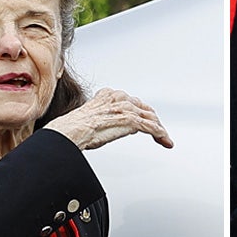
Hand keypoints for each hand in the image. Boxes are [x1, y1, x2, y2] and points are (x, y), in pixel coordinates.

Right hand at [46, 88, 172, 150]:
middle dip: (154, 122)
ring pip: (151, 118)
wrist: (71, 132)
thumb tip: (112, 125)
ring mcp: (126, 108)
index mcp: (109, 95)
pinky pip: (152, 128)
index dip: (142, 113)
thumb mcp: (93, 117)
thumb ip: (106, 117)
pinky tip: (165, 141)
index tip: (147, 122)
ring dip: (160, 130)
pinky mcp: (131, 120)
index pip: (133, 102)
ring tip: (165, 140)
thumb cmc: (75, 128)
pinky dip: (161, 135)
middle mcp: (119, 98)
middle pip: (145, 109)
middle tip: (159, 133)